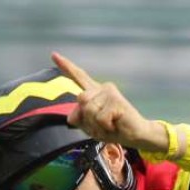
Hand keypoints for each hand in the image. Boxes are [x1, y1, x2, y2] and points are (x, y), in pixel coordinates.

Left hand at [51, 52, 167, 152]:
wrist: (136, 135)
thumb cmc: (113, 129)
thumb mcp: (91, 126)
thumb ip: (79, 118)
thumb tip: (74, 113)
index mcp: (94, 92)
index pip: (79, 77)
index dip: (66, 66)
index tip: (54, 55)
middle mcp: (101, 88)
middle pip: (81, 100)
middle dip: (88, 118)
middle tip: (103, 125)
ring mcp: (109, 92)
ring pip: (89, 109)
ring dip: (97, 124)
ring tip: (109, 125)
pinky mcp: (116, 100)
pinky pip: (100, 118)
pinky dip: (105, 127)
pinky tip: (116, 124)